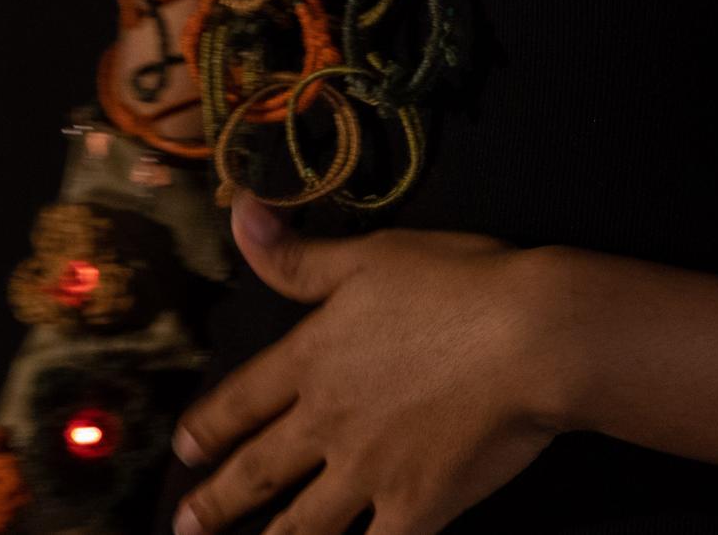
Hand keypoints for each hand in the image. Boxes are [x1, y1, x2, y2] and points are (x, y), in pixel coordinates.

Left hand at [170, 190, 566, 534]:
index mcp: (311, 359)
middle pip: (258, 471)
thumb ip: (297, 254)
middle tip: (185, 525)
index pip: (242, 399)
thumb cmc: (457, 284)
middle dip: (216, 502)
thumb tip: (240, 213)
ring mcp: (368, 473)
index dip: (208, 426)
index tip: (185, 447)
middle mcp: (326, 423)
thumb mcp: (369, 255)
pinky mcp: (415, 508)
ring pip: (302, 523)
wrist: (532, 337)